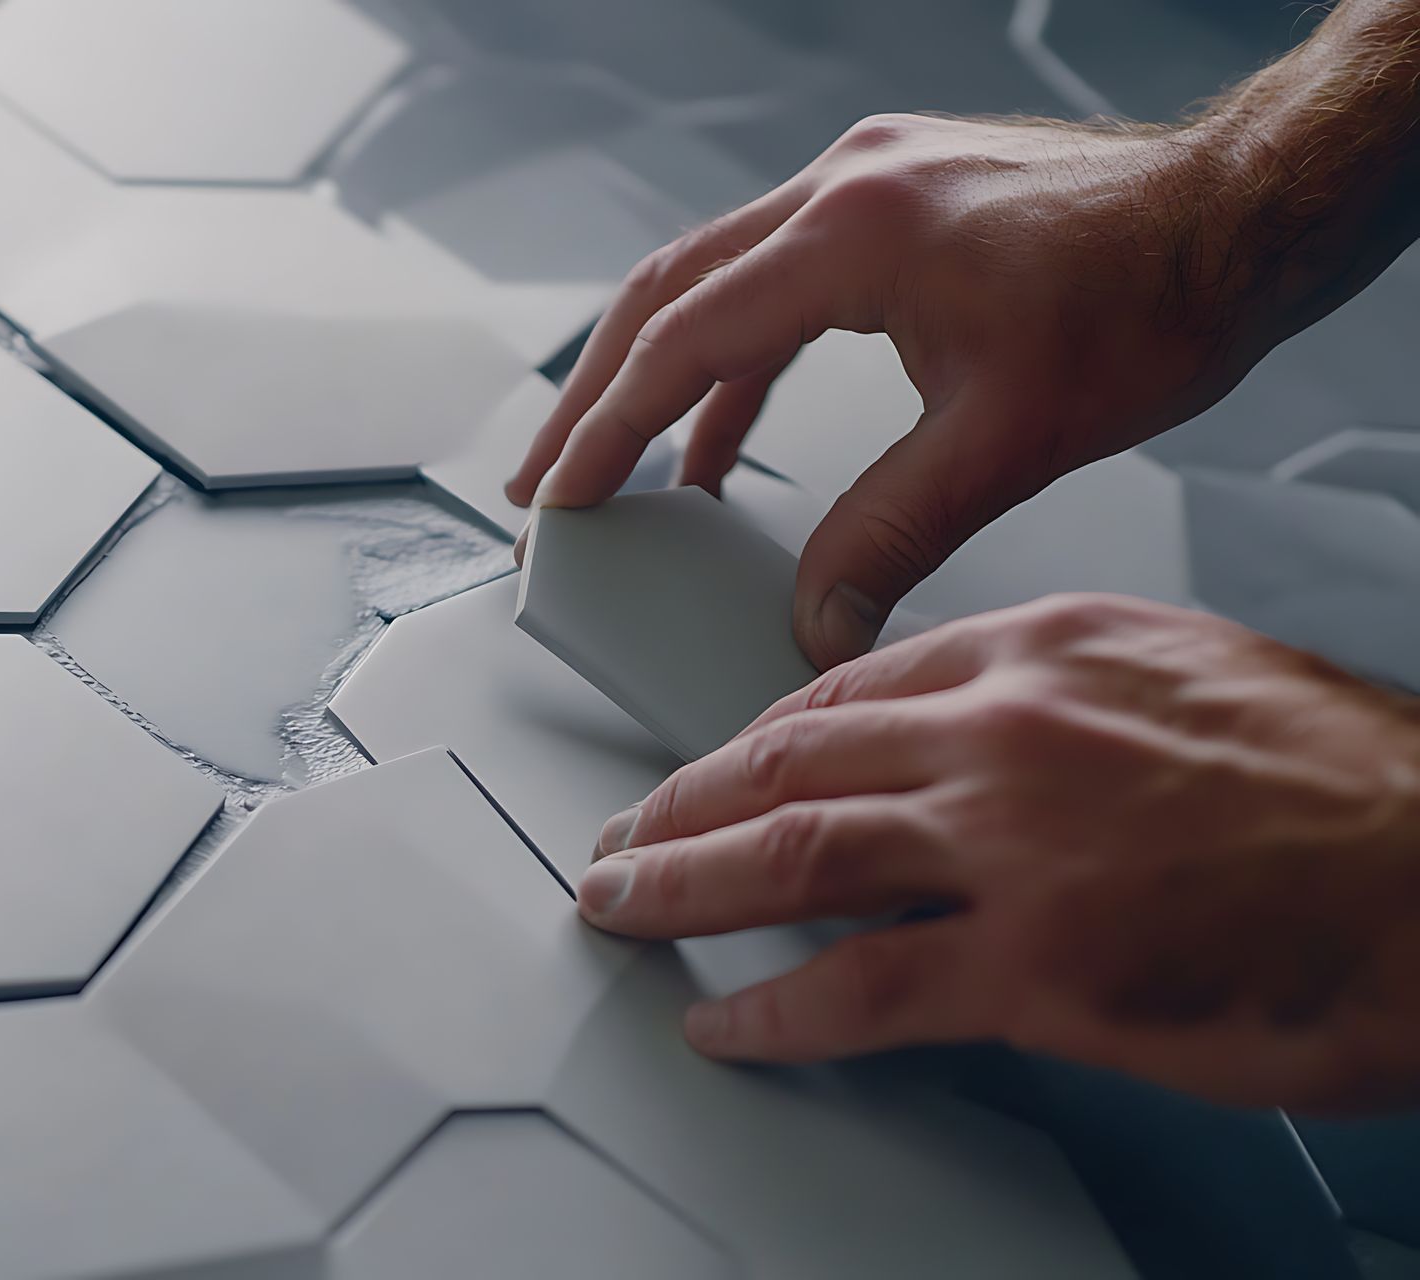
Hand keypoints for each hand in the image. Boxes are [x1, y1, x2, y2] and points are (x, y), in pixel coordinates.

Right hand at [504, 110, 1344, 668]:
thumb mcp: (1009, 438)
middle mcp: (843, 188)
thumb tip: (816, 619)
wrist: (1242, 214)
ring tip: (617, 464)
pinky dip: (735, 360)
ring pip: (710, 280)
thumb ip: (892, 534)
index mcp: (854, 235)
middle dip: (593, 394)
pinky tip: (727, 433)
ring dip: (656, 374)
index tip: (557, 493)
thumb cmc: (1154, 297)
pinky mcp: (890, 199)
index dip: (604, 427)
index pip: (681, 339)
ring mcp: (863, 182)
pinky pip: (774, 281)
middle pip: (664, 294)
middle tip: (544, 477)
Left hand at [575, 594, 1419, 1111]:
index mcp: (1043, 650)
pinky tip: (725, 1020)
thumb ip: (1055, 704)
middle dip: (683, 802)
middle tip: (624, 831)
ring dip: (683, 886)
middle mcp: (1008, 730)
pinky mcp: (1036, 966)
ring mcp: (1012, 845)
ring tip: (623, 905)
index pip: (846, 687)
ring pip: (792, 856)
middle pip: (791, 761)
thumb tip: (972, 748)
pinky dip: (773, 1010)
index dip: (753, 739)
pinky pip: (858, 988)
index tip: (714, 768)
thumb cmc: (1348, 786)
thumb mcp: (1183, 679)